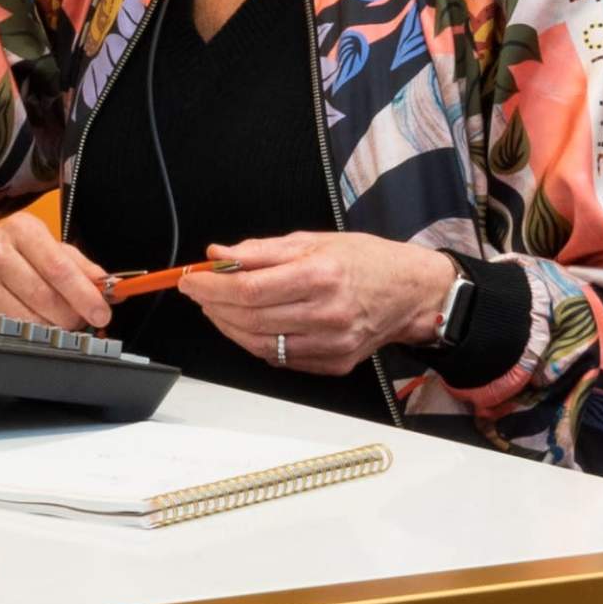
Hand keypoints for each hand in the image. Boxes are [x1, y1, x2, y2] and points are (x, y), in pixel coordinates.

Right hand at [0, 217, 113, 329]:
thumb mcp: (43, 244)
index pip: (59, 268)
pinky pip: (8, 328)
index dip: (84, 295)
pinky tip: (31, 322)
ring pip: (28, 319)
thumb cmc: (7, 250)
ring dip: (52, 327)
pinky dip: (28, 332)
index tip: (102, 312)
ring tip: (56, 321)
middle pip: (45, 298)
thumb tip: (110, 289)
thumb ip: (78, 265)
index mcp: (21, 230)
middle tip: (81, 321)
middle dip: (71, 317)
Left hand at [183, 233, 455, 378]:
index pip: (249, 289)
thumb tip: (219, 255)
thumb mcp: (313, 240)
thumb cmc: (366, 261)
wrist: (410, 292)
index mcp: (321, 275)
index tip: (192, 280)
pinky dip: (255, 342)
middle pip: (250, 318)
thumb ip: (261, 251)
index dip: (211, 287)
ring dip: (228, 326)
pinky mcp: (333, 363)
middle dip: (214, 305)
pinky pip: (280, 358)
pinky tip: (248, 325)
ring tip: (218, 307)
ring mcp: (330, 343)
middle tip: (200, 292)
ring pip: (259, 344)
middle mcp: (327, 313)